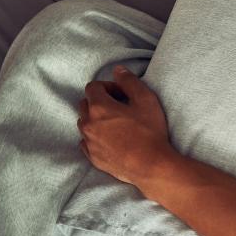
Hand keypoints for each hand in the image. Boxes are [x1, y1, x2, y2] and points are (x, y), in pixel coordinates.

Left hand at [77, 65, 178, 185]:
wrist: (150, 165)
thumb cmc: (149, 131)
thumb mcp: (145, 99)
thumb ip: (129, 81)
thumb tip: (117, 70)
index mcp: (99, 107)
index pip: (93, 87)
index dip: (108, 86)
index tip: (122, 94)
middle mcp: (88, 124)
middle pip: (85, 104)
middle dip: (100, 101)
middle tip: (120, 106)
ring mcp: (88, 142)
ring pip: (84, 123)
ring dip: (96, 118)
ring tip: (117, 123)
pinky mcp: (92, 157)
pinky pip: (87, 141)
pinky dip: (95, 136)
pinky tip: (112, 138)